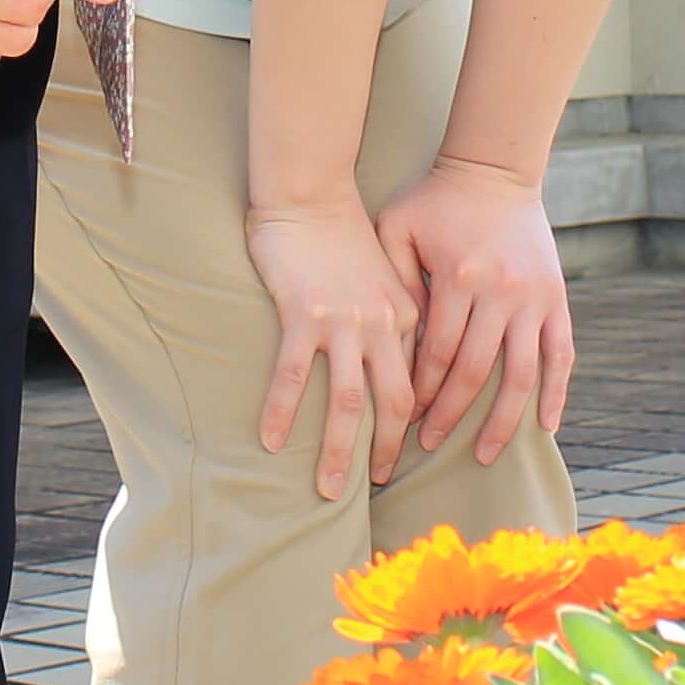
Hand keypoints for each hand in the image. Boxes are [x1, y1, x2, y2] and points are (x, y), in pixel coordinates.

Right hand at [249, 199, 424, 502]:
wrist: (310, 195)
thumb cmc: (342, 236)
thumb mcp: (388, 274)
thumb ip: (398, 315)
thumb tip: (400, 361)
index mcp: (406, 316)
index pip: (416, 383)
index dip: (413, 424)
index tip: (404, 454)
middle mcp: (383, 325)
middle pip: (393, 403)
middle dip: (387, 450)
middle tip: (378, 484)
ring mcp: (344, 323)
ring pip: (347, 402)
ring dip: (338, 451)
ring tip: (328, 490)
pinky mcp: (304, 315)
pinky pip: (292, 375)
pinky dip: (281, 411)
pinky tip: (268, 441)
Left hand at [380, 159, 574, 465]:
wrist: (494, 171)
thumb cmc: (434, 201)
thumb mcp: (396, 229)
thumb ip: (393, 282)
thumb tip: (399, 344)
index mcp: (459, 279)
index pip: (437, 353)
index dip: (421, 392)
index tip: (404, 420)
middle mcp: (501, 292)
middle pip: (475, 371)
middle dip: (450, 414)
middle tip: (429, 445)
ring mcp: (534, 298)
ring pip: (521, 374)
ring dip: (503, 420)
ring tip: (483, 454)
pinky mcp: (557, 297)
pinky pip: (561, 354)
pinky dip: (555, 392)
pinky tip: (546, 426)